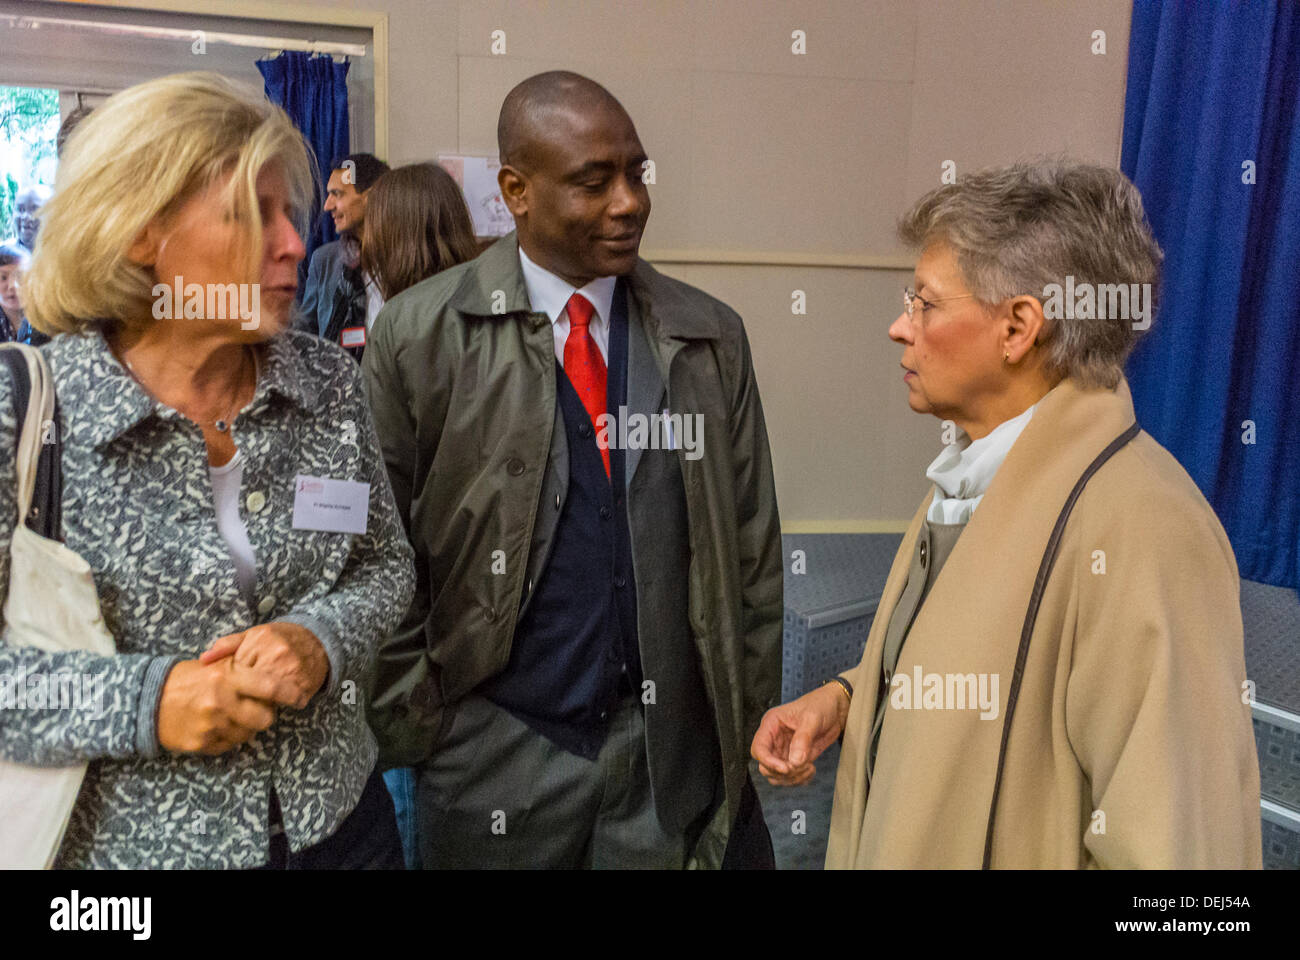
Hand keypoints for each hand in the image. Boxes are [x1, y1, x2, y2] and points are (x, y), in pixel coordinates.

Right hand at [157, 658, 292, 754]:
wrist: (147, 700)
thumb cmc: (185, 679)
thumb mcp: (213, 665)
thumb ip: (241, 669)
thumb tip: (274, 673)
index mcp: (226, 677)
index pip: (270, 687)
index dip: (290, 694)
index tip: (301, 697)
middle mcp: (221, 702)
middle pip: (265, 719)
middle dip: (266, 715)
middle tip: (258, 709)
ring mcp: (211, 725)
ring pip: (248, 735)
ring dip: (246, 727)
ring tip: (231, 715)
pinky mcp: (202, 743)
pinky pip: (229, 745)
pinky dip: (228, 737)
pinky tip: (216, 725)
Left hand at [200, 622, 328, 709]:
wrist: (318, 640)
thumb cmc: (280, 639)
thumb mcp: (252, 635)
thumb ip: (227, 646)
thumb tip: (202, 660)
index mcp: (259, 641)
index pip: (235, 671)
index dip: (232, 683)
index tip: (232, 687)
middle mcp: (276, 655)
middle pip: (250, 689)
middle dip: (245, 697)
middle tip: (243, 700)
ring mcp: (292, 671)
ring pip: (266, 700)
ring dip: (261, 705)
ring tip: (260, 701)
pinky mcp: (304, 686)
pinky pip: (283, 705)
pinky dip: (280, 706)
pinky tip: (279, 701)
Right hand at [751, 682, 850, 786]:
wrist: (835, 709)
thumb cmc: (820, 705)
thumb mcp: (812, 718)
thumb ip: (802, 739)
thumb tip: (795, 761)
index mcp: (771, 724)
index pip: (758, 748)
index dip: (768, 761)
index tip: (785, 768)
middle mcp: (774, 739)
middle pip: (765, 766)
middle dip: (783, 772)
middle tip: (802, 766)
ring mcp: (784, 751)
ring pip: (777, 775)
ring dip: (793, 777)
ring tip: (809, 767)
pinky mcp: (795, 759)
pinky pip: (791, 777)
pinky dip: (800, 779)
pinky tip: (811, 770)